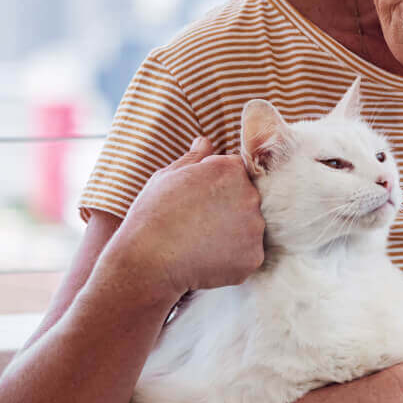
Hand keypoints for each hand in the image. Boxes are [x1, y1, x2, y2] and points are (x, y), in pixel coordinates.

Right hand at [108, 137, 265, 299]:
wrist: (148, 261)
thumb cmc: (152, 214)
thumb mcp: (167, 177)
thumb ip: (193, 158)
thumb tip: (206, 142)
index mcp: (230, 170)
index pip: (235, 172)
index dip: (215, 186)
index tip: (197, 200)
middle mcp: (250, 196)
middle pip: (247, 199)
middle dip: (227, 209)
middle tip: (197, 223)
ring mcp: (255, 229)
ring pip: (248, 228)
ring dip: (232, 234)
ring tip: (201, 242)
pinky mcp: (253, 258)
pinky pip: (247, 255)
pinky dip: (232, 259)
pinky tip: (207, 259)